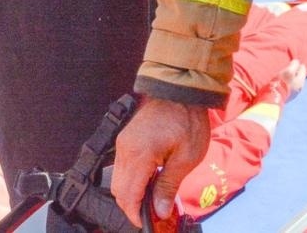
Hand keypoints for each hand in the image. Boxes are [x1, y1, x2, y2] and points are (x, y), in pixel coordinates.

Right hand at [110, 96, 211, 225]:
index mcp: (139, 155)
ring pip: (118, 179)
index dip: (135, 214)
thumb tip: (159, 211)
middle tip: (152, 213)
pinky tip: (149, 180)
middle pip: (119, 190)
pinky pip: (122, 166)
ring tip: (152, 197)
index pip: (127, 196)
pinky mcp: (126, 138)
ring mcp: (123, 142)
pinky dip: (131, 178)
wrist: (181, 89)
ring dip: (131, 192)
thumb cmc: (188, 120)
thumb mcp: (186, 157)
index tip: (146, 223)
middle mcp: (124, 150)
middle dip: (132, 206)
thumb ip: (169, 186)